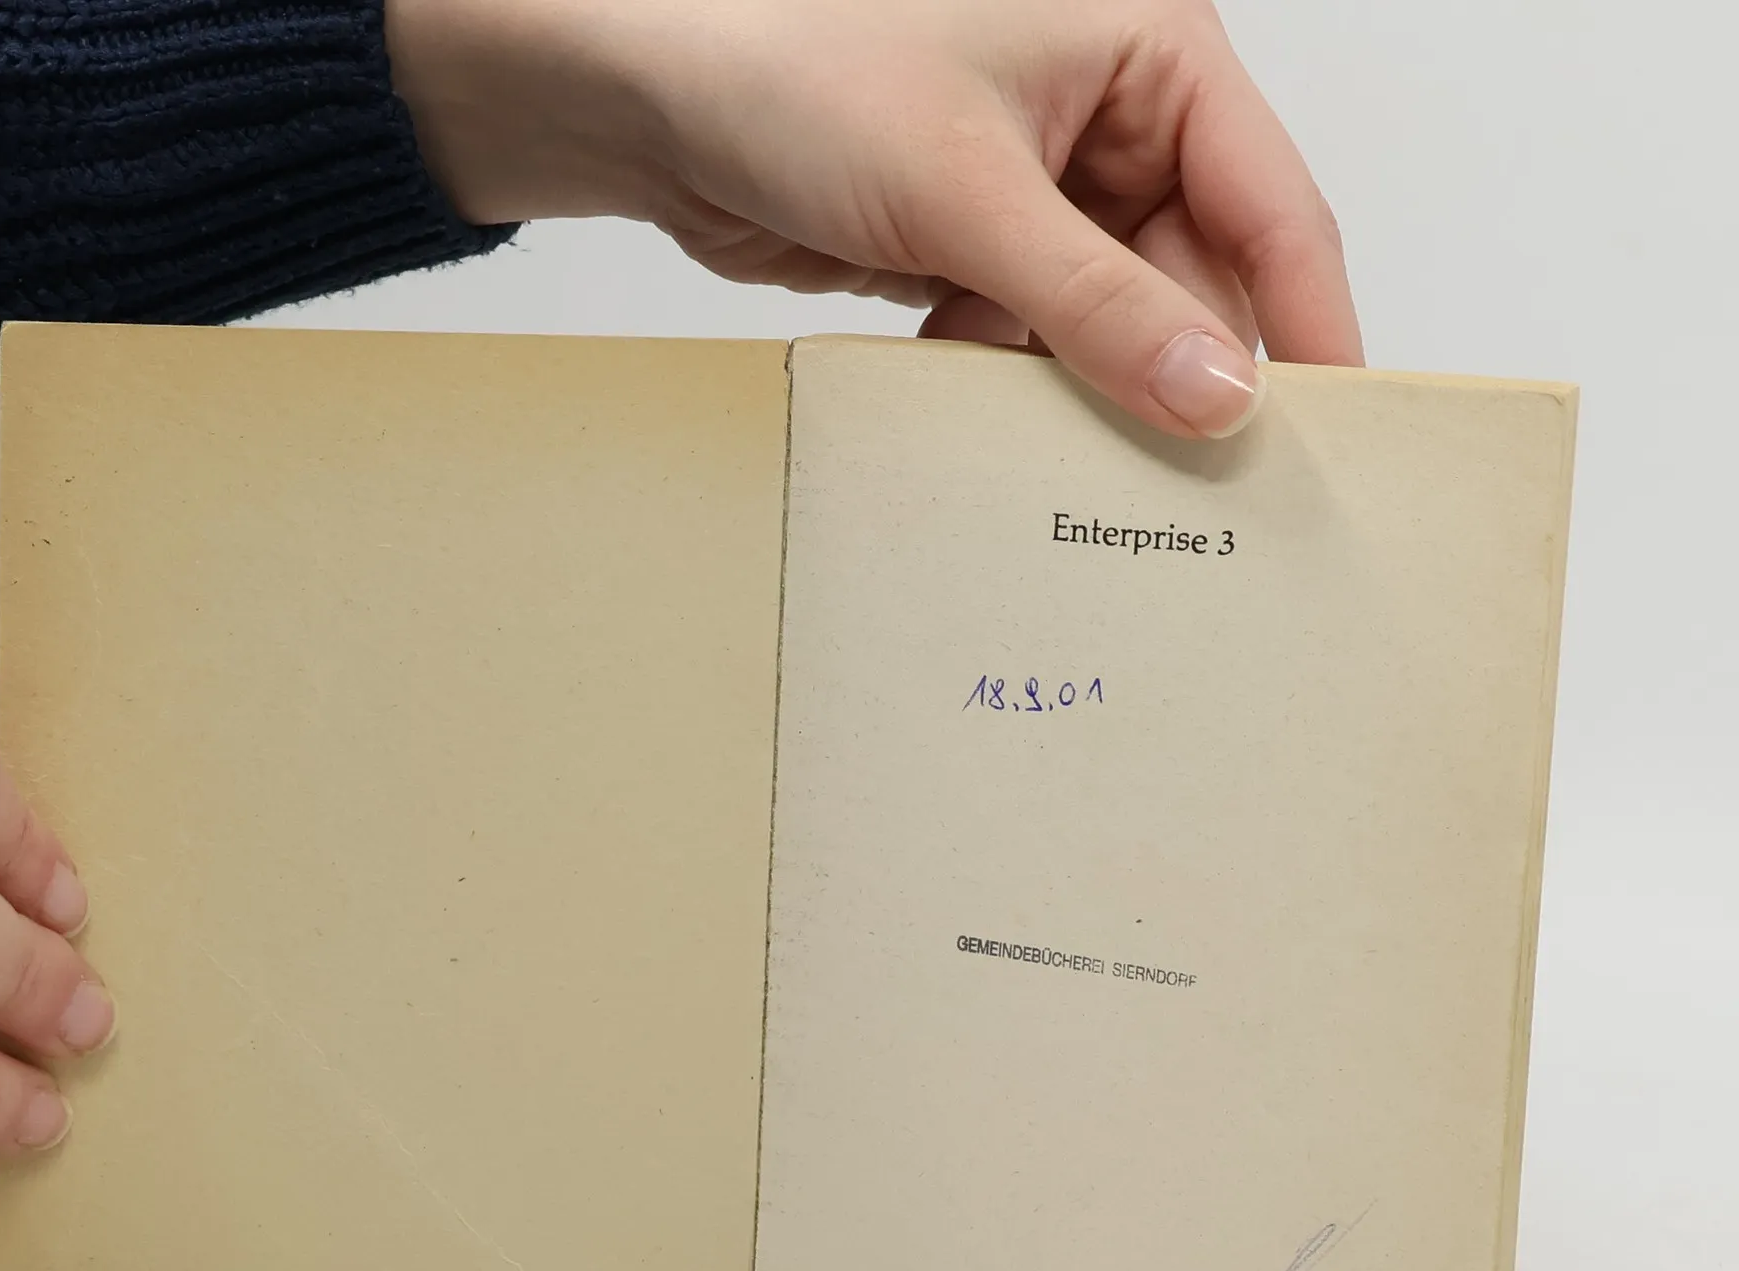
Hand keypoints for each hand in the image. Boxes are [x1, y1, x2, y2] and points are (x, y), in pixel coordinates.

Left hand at [388, 0, 1361, 437]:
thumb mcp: (969, 193)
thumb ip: (1100, 305)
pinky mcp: (977, 251)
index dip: (1306, 321)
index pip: (1271, 203)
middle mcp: (1109, 120)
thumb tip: (1216, 399)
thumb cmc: (798, 68)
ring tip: (1081, 472)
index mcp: (1149, 55)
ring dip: (1090, 395)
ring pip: (1114, 323)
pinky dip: (1018, 388)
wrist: (652, 100)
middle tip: (1202, 500)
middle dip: (1184, 378)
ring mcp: (1041, 192)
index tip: (1333, 430)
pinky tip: (988, 424)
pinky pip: (1037, 342)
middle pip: (1196, 278)